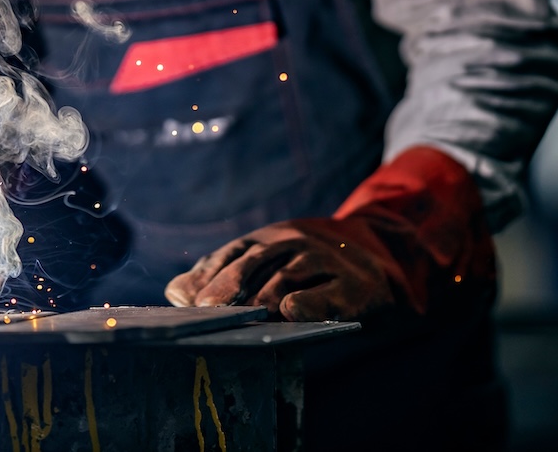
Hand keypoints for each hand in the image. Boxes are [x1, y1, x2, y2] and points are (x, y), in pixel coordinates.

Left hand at [164, 146, 494, 321]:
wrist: (383, 265)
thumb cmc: (312, 272)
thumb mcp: (271, 265)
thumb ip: (225, 275)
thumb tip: (174, 292)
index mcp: (271, 238)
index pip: (233, 252)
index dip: (209, 275)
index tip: (186, 301)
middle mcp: (296, 242)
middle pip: (255, 260)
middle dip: (227, 286)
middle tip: (206, 312)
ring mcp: (326, 260)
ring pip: (288, 275)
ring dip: (261, 298)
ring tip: (240, 319)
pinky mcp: (355, 284)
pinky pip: (329, 294)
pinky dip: (309, 304)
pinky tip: (290, 314)